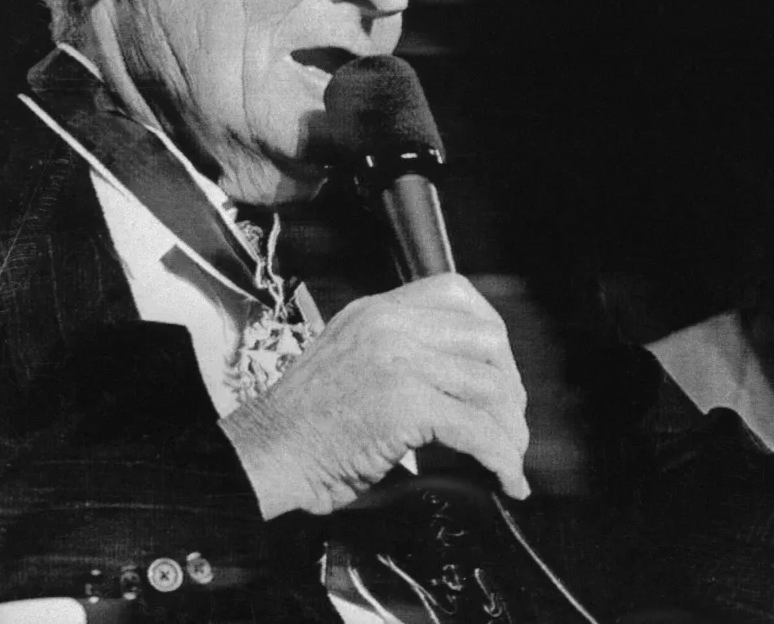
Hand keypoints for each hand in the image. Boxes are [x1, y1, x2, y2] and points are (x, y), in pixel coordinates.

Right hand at [221, 274, 529, 518]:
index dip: (490, 333)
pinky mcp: (403, 404)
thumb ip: (399, 352)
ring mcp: (397, 360)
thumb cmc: (304, 426)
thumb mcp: (351, 362)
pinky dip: (501, 459)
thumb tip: (462, 377)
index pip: (456, 292)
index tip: (498, 372)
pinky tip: (505, 479)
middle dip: (509, 384)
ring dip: (510, 430)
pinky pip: (477, 430)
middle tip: (508, 423)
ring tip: (509, 459)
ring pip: (490, 386)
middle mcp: (389, 325)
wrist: (263, 456)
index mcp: (376, 311)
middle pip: (486, 337)